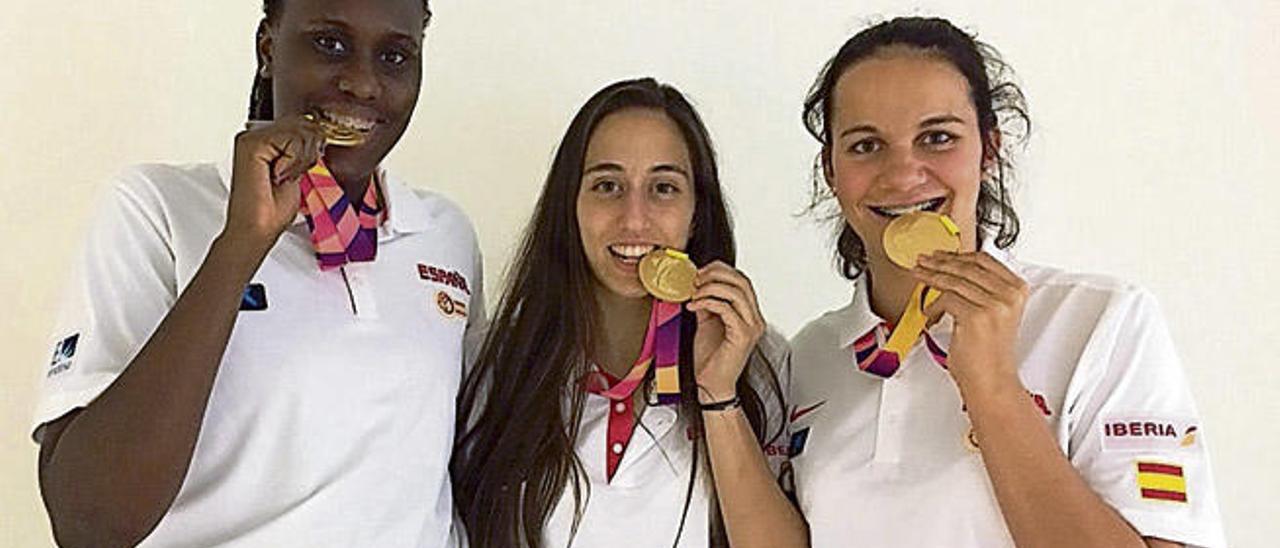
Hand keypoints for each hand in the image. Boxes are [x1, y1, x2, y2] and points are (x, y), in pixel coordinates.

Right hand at [223, 116, 326, 248]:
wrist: (256, 229)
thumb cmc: (272, 208)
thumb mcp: (297, 170)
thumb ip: (303, 149)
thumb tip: (319, 135)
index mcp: (264, 138)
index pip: (302, 122)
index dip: (313, 143)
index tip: (301, 167)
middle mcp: (255, 134)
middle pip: (304, 122)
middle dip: (309, 151)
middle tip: (291, 175)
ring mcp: (251, 137)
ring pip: (301, 130)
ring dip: (301, 160)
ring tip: (284, 177)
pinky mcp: (251, 144)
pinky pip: (292, 140)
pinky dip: (294, 162)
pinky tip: (279, 176)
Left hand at [686, 261, 764, 403]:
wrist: (711, 385)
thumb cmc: (711, 360)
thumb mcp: (706, 323)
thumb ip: (707, 304)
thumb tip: (698, 286)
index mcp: (749, 314)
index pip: (742, 280)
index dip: (721, 270)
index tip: (700, 272)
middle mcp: (755, 319)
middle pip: (742, 281)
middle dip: (716, 275)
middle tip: (696, 279)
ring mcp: (751, 327)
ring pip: (736, 292)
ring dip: (710, 287)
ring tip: (695, 293)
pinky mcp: (742, 335)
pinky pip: (726, 309)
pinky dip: (708, 302)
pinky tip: (695, 306)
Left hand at [912, 251, 1027, 394]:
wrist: (992, 382)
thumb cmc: (989, 354)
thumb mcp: (994, 314)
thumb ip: (983, 290)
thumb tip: (954, 270)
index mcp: (1017, 290)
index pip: (985, 260)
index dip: (958, 255)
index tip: (941, 254)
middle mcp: (1009, 295)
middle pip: (967, 267)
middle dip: (940, 262)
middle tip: (923, 260)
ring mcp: (994, 305)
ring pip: (954, 281)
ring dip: (931, 277)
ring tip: (918, 275)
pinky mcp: (976, 316)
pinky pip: (946, 299)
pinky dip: (934, 306)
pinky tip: (930, 313)